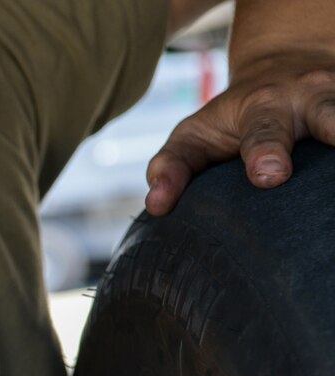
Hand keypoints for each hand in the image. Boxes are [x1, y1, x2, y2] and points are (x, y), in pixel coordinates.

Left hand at [146, 55, 334, 215]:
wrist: (288, 71)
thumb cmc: (232, 120)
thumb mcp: (195, 136)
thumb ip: (171, 168)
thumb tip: (156, 208)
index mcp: (262, 108)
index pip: (259, 131)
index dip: (264, 151)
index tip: (268, 176)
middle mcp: (310, 100)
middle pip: (325, 114)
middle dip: (333, 132)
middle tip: (301, 168)